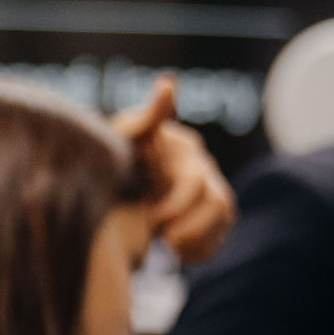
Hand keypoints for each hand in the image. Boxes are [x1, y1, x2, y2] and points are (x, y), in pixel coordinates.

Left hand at [109, 74, 234, 262]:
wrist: (111, 186)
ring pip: (223, 218)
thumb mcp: (123, 136)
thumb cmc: (116, 156)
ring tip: (165, 242)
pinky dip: (198, 249)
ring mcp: (209, 194)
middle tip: (149, 228)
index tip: (151, 218)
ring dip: (195, 236)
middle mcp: (204, 170)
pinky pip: (217, 238)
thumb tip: (168, 84)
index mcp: (186, 151)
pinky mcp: (208, 220)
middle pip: (214, 202)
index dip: (175, 205)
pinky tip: (174, 251)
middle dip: (180, 221)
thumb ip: (146, 118)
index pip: (194, 182)